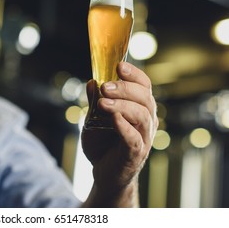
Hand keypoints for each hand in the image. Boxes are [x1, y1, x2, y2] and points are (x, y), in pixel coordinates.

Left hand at [81, 62, 157, 206]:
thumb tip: (92, 82)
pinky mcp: (136, 154)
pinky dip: (124, 127)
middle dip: (125, 89)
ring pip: (142, 116)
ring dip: (123, 105)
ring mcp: (143, 138)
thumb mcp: (94, 119)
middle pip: (145, 98)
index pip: (144, 86)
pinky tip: (113, 118)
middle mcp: (146, 121)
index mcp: (139, 109)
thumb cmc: (102, 144)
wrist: (104, 173)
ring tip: (103, 102)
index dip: (135, 74)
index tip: (119, 66)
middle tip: (106, 86)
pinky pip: (134, 139)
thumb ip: (94, 102)